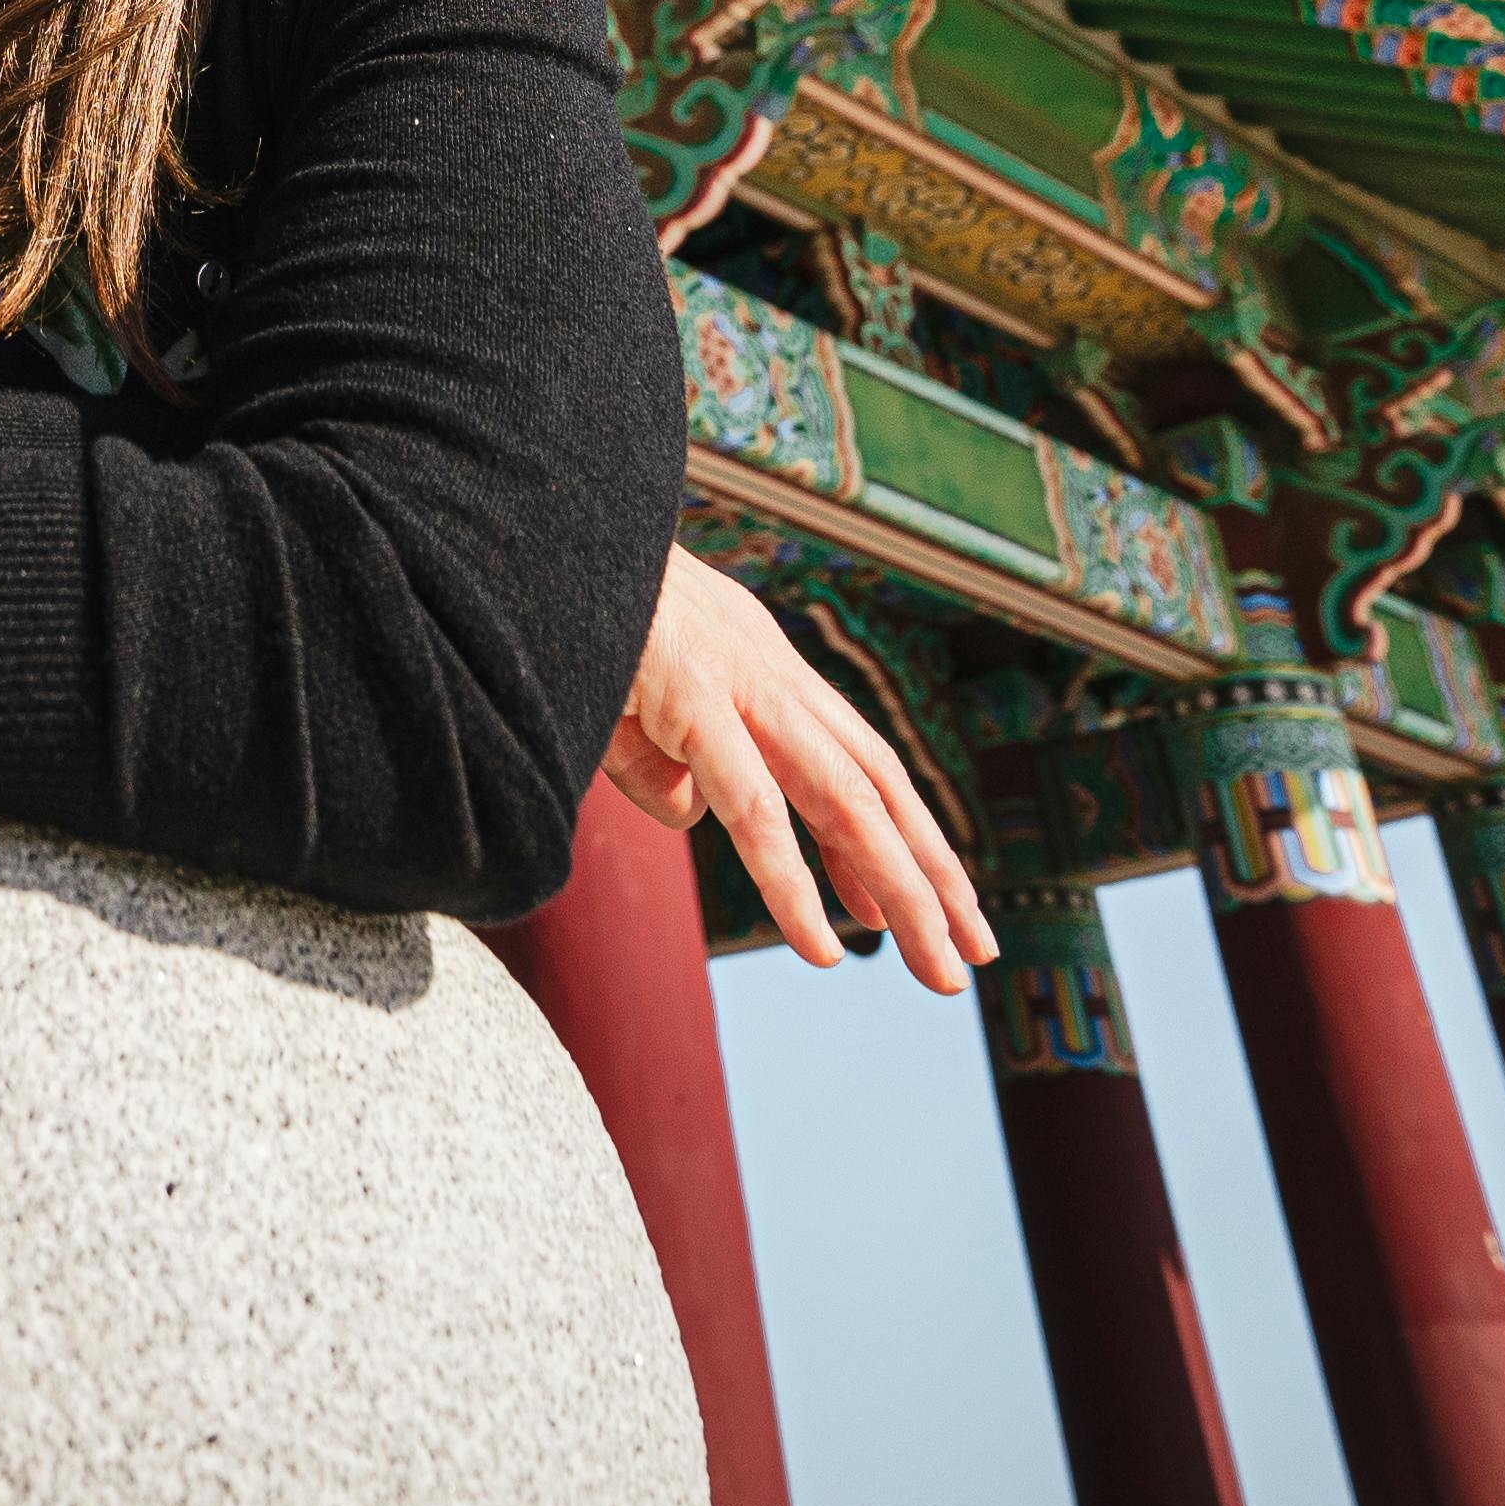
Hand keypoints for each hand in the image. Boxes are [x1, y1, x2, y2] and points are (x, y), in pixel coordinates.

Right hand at [602, 546, 992, 993]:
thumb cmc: (566, 615)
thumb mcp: (625, 704)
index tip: (924, 905)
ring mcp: (737, 680)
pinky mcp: (691, 697)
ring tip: (937, 971)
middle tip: (973, 955)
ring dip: (901, 889)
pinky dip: (792, 882)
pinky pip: (753, 804)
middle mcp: (767, 668)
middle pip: (876, 783)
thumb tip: (693, 814)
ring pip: (845, 798)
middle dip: (932, 873)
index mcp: (759, 661)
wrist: (531, 534)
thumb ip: (665, 763)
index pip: (854, 755)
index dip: (899, 832)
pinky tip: (823, 947)